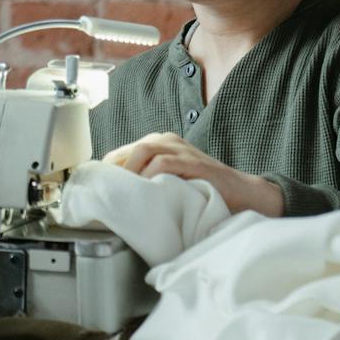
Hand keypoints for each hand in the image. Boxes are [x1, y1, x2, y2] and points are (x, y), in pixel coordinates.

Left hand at [103, 132, 285, 217]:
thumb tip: (116, 198)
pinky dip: (150, 176)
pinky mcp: (193, 162)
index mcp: (159, 144)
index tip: (97, 192)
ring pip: (143, 150)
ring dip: (129, 173)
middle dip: (114, 173)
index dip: (107, 171)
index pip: (121, 152)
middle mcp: (167, 141)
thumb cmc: (203, 190)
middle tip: (105, 197)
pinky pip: (163, 163)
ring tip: (122, 195)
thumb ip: (148, 181)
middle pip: (128, 150)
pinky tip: (146, 192)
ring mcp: (181, 149)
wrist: (243, 193)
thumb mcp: (170, 181)